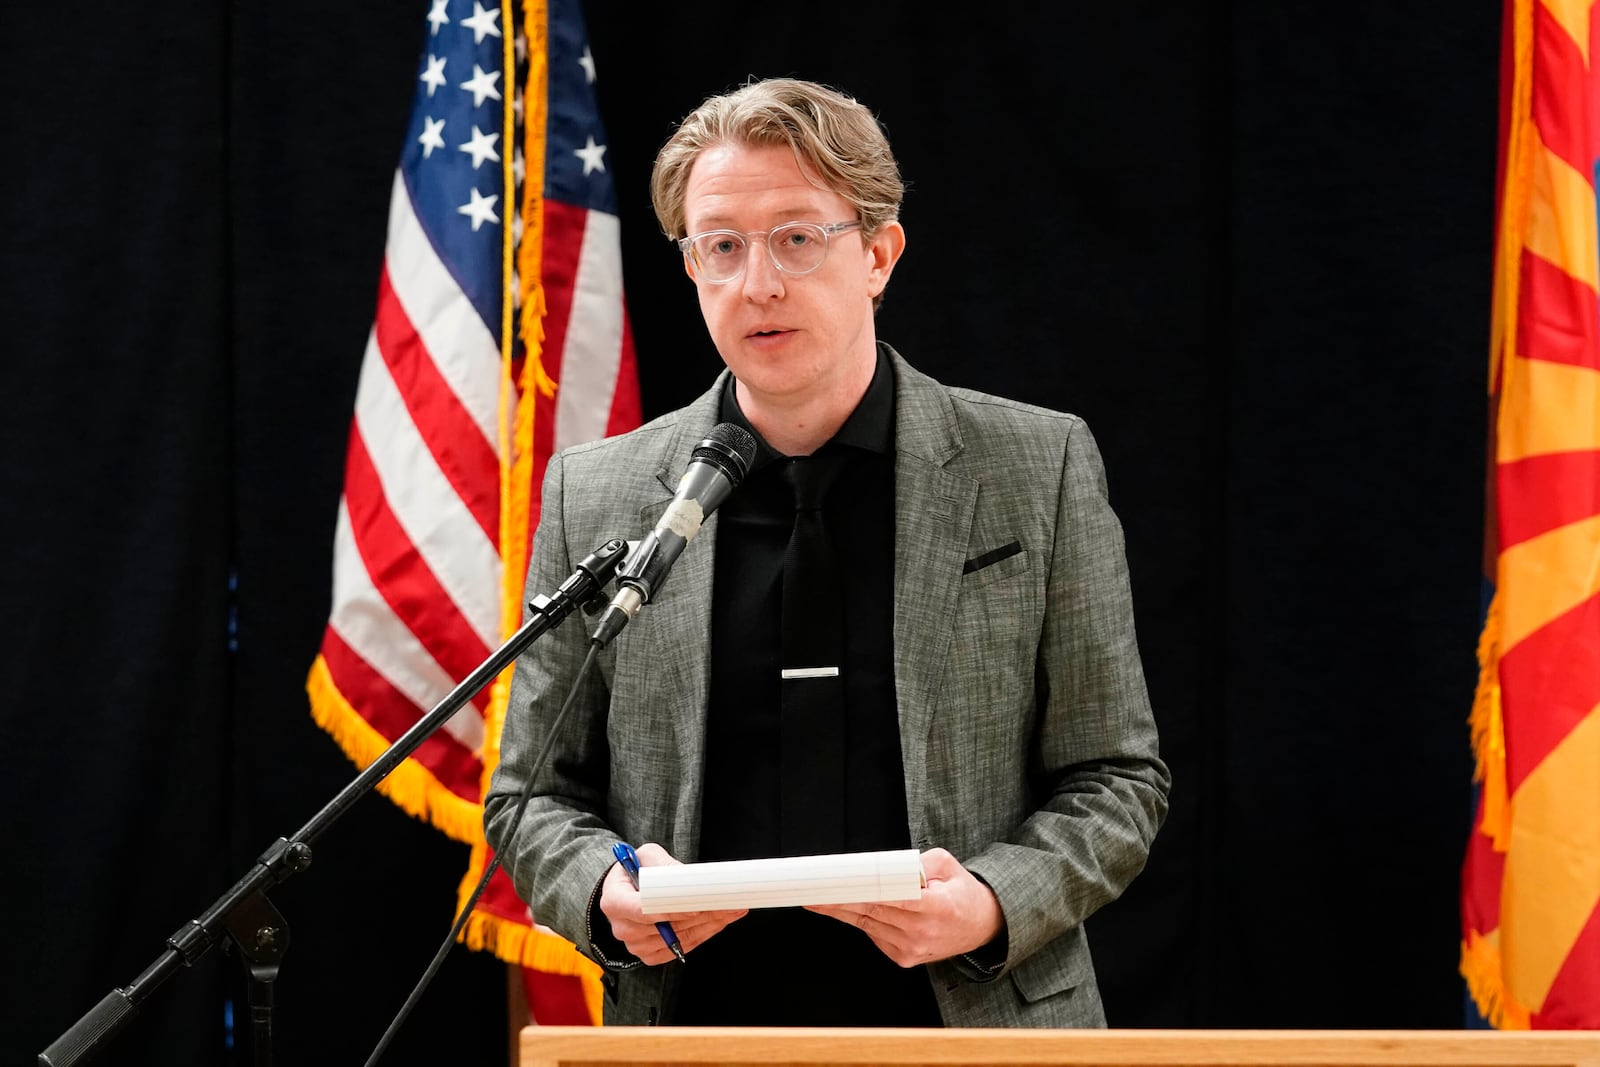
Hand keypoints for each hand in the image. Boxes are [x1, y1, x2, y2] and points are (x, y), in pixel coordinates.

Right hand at [597, 841, 746, 964]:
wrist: (628, 891)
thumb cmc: (637, 871)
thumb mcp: (646, 856)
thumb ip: (662, 864)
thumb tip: (686, 878)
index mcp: (614, 901)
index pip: (643, 910)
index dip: (672, 910)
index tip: (697, 906)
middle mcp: (622, 928)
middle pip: (667, 927)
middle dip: (701, 914)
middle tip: (728, 902)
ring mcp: (636, 946)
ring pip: (680, 938)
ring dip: (709, 924)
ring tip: (732, 908)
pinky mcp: (651, 955)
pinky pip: (682, 947)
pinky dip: (704, 933)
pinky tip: (720, 920)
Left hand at [804, 848, 1003, 967]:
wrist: (982, 927)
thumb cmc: (962, 893)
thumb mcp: (947, 865)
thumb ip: (917, 864)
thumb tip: (888, 867)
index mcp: (936, 907)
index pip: (889, 898)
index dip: (858, 892)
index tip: (835, 886)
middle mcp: (922, 932)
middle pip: (871, 912)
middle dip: (839, 901)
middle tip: (812, 891)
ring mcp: (911, 949)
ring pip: (867, 924)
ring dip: (841, 911)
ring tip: (817, 898)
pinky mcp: (904, 958)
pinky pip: (874, 934)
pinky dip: (861, 920)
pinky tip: (844, 909)